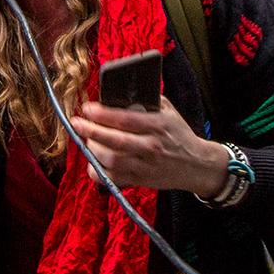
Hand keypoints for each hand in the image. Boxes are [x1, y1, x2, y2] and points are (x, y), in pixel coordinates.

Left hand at [72, 98, 231, 196]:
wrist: (196, 164)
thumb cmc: (179, 135)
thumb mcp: (168, 112)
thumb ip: (147, 101)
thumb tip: (119, 93)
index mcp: (158, 126)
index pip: (125, 119)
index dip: (102, 114)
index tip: (87, 108)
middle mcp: (151, 147)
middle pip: (114, 140)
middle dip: (91, 130)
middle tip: (77, 122)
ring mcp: (145, 166)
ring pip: (111, 160)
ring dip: (93, 149)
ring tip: (86, 139)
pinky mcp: (141, 180)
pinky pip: (113, 178)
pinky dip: (98, 170)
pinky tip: (93, 160)